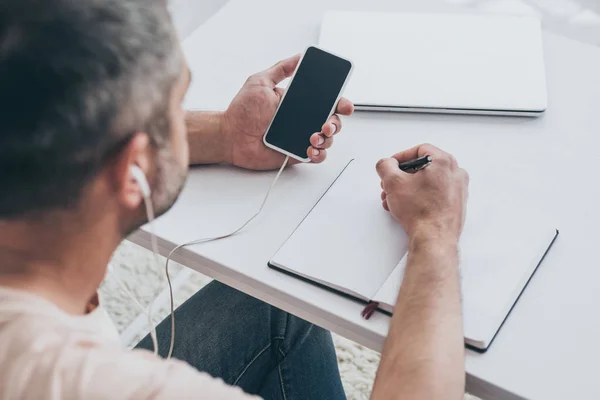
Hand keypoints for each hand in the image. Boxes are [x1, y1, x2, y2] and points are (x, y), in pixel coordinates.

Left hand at [221, 55, 353, 170]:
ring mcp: (300, 137)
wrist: (230, 135)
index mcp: (299, 103)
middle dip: (335, 123)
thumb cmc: (242, 111)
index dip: (340, 103)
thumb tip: (299, 56)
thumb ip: (281, 69)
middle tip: (326, 124)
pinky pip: (316, 156)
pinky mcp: (296, 154)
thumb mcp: (261, 82)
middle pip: (332, 121)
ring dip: (327, 139)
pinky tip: (310, 150)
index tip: (344, 104)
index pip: (326, 102)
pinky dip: (319, 154)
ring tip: (314, 138)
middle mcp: (303, 120)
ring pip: (327, 140)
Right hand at [376, 144, 468, 242]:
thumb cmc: (420, 211)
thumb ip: (385, 166)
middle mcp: (456, 174)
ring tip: (394, 200)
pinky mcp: (456, 205)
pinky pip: (435, 195)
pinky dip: (419, 198)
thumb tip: (386, 164)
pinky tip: (406, 208)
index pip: (420, 150)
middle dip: (402, 176)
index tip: (391, 166)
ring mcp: (458, 190)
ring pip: (428, 182)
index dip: (401, 157)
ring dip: (408, 188)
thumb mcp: (393, 182)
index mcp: (444, 162)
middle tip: (390, 184)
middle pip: (424, 167)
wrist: (434, 238)